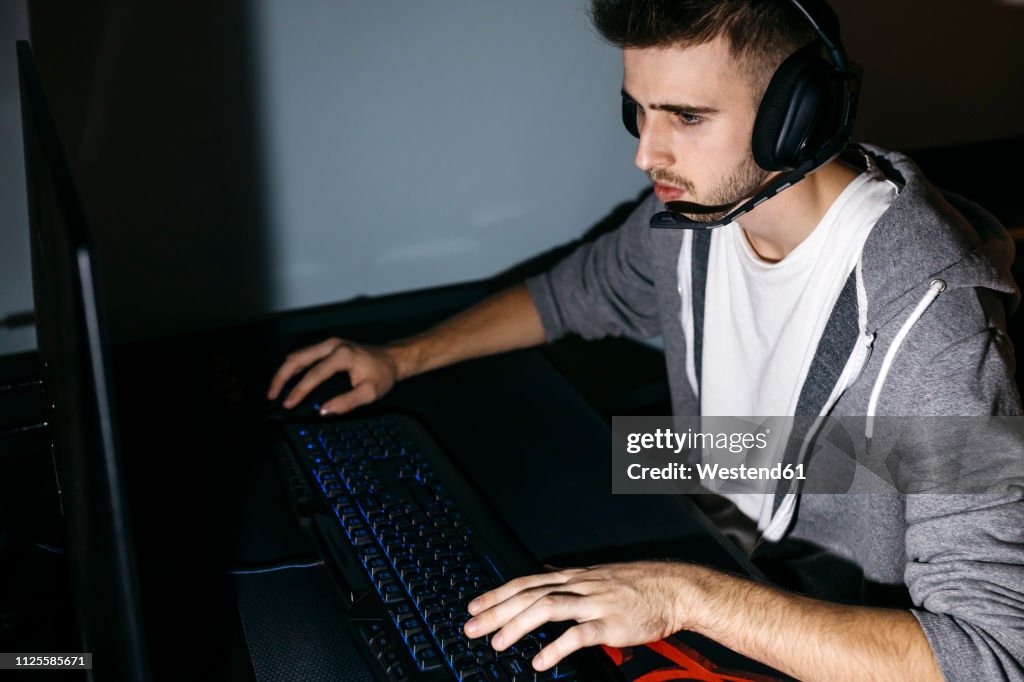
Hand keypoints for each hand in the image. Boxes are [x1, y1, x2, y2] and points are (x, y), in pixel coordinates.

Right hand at [266, 337, 401, 414]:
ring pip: (297, 355)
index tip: (288, 404)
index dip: (298, 391)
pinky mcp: (327, 347)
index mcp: (343, 355)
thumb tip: (324, 412)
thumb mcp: (370, 393)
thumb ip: (347, 402)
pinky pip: (304, 356)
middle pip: (297, 358)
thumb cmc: (382, 374)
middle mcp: (332, 346)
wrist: (391, 359)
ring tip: (275, 390)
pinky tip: (287, 381)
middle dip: (281, 377)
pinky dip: (292, 368)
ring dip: (284, 372)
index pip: (313, 374)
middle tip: (272, 395)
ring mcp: (328, 344)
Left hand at [463, 562, 690, 671]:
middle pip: (528, 595)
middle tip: (471, 628)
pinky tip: (540, 661)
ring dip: (518, 625)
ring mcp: (594, 603)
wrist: (674, 588)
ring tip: (498, 643)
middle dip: (496, 611)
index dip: (496, 594)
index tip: (472, 606)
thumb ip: (567, 578)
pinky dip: (557, 648)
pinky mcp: (611, 623)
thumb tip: (542, 574)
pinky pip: (579, 635)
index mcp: (572, 577)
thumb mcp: (595, 574)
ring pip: (548, 608)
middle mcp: (578, 586)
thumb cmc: (637, 584)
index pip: (525, 582)